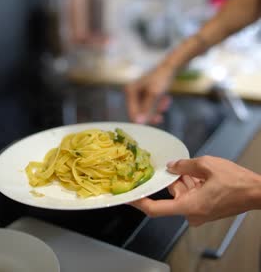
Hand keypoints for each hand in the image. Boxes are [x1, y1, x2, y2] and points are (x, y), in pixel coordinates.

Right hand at [125, 62, 172, 123]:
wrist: (171, 67)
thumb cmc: (162, 78)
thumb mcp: (154, 94)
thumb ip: (146, 109)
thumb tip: (138, 123)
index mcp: (130, 91)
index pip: (132, 113)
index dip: (143, 120)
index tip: (154, 122)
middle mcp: (131, 92)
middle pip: (139, 113)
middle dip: (152, 113)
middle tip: (161, 114)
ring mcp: (138, 93)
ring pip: (147, 110)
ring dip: (157, 109)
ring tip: (166, 102)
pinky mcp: (145, 94)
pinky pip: (151, 106)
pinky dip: (158, 105)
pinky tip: (166, 100)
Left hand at [130, 156, 260, 225]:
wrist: (256, 192)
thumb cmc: (236, 182)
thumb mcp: (207, 165)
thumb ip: (185, 165)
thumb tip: (172, 165)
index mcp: (189, 206)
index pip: (156, 209)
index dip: (140, 202)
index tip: (130, 196)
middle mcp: (192, 213)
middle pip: (172, 195)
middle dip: (172, 179)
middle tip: (171, 164)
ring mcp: (199, 212)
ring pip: (181, 193)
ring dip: (183, 180)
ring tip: (193, 166)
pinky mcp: (204, 209)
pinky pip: (190, 195)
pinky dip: (191, 183)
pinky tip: (197, 172)